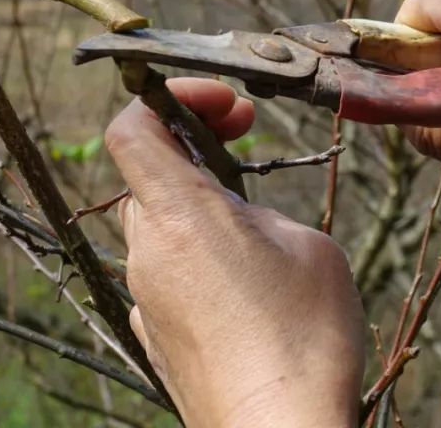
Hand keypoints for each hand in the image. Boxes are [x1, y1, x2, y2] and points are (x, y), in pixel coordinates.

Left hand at [105, 78, 363, 427]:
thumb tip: (240, 222)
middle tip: (245, 156)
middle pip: (147, 178)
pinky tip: (246, 292)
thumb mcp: (308, 247)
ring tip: (257, 236)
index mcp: (180, 216)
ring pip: (158, 231)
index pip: (132, 129)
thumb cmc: (303, 340)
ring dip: (199, 215)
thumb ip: (261, 215)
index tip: (223, 108)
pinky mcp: (155, 339)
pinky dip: (197, 265)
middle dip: (195, 157)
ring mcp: (146, 300)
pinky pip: (166, 279)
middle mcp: (147, 254)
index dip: (170, 99)